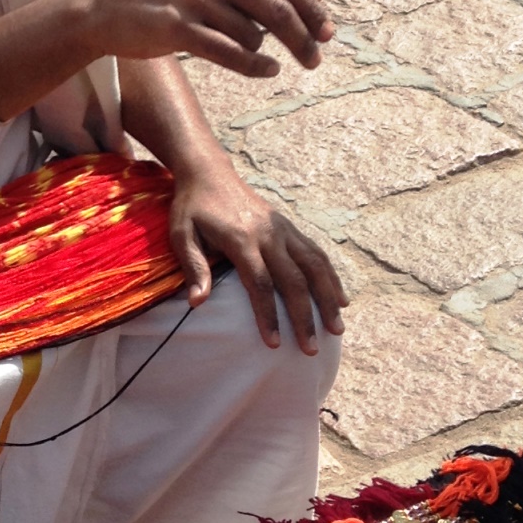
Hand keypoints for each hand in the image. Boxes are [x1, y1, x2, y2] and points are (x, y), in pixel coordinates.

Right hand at [93, 0, 333, 77]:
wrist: (103, 9)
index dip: (312, 11)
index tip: (328, 35)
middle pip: (278, 8)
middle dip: (303, 37)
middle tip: (315, 61)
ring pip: (253, 34)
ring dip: (262, 53)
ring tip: (257, 60)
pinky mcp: (177, 26)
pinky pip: (230, 52)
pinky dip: (254, 66)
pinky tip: (266, 72)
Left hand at [167, 157, 347, 354]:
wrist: (209, 173)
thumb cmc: (192, 208)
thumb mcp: (182, 234)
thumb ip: (193, 267)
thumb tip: (197, 303)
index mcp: (242, 239)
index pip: (260, 284)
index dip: (268, 315)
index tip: (274, 343)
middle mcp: (269, 234)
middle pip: (294, 281)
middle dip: (304, 317)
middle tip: (310, 350)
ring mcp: (283, 229)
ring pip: (315, 266)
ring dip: (327, 299)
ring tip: (337, 330)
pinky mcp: (290, 227)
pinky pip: (316, 254)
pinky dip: (331, 277)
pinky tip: (340, 299)